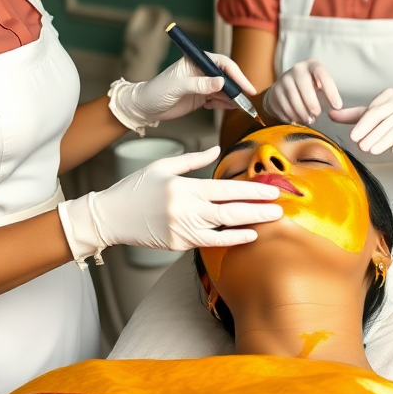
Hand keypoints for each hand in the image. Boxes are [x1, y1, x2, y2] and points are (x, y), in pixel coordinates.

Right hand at [58, 147, 282, 262]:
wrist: (111, 216)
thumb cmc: (135, 188)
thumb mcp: (163, 166)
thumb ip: (192, 160)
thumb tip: (215, 150)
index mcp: (185, 187)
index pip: (226, 189)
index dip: (252, 189)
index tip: (272, 189)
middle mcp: (187, 209)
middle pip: (231, 209)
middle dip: (259, 207)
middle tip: (281, 205)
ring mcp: (183, 229)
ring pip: (225, 226)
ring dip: (251, 222)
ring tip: (272, 219)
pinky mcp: (179, 244)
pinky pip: (211, 242)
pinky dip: (232, 239)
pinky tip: (249, 235)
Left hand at [108, 54, 256, 131]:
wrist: (145, 107)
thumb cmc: (156, 90)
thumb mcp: (177, 86)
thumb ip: (199, 84)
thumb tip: (221, 82)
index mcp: (196, 61)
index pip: (222, 63)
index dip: (236, 74)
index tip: (246, 86)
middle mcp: (201, 71)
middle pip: (226, 77)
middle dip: (237, 87)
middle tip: (247, 99)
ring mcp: (202, 85)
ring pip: (224, 90)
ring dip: (233, 98)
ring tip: (243, 106)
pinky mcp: (201, 98)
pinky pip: (218, 100)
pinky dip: (226, 104)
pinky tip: (232, 108)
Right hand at [264, 59, 342, 124]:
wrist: (285, 87)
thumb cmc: (309, 87)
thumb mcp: (319, 84)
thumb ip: (328, 93)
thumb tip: (338, 110)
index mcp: (311, 65)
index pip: (322, 74)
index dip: (330, 90)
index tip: (337, 106)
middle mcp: (297, 69)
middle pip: (305, 86)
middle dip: (312, 103)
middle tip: (317, 114)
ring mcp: (284, 79)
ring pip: (293, 99)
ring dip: (303, 113)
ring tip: (309, 119)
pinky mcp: (275, 91)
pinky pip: (285, 107)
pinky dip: (293, 116)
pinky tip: (298, 118)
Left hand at [329, 89, 392, 155]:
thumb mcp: (374, 115)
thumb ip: (353, 116)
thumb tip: (330, 114)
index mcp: (389, 96)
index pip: (374, 111)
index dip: (363, 125)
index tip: (353, 137)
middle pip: (384, 120)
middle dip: (371, 135)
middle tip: (361, 147)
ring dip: (384, 141)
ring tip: (372, 151)